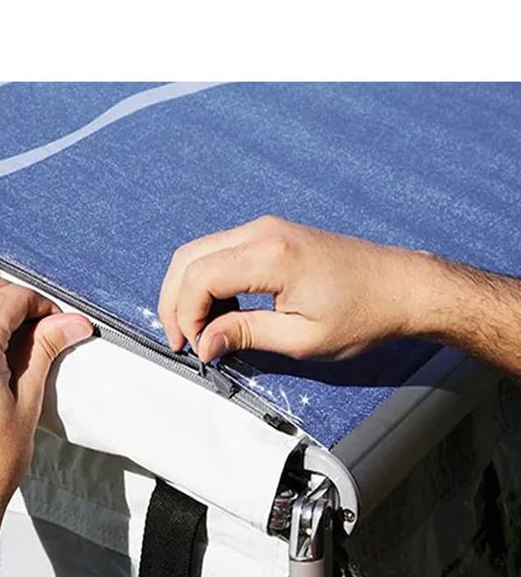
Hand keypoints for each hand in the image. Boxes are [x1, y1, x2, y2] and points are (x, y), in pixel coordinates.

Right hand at [158, 215, 429, 362]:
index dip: (185, 316)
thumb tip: (203, 344)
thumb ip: (246, 335)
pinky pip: (221, 251)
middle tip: (183, 340)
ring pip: (201, 252)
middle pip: (188, 258)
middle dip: (175, 301)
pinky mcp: (270, 234)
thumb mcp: (302, 338)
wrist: (402, 286)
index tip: (195, 349)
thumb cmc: (362, 316)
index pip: (198, 278)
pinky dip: (209, 280)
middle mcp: (260, 231)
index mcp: (269, 255)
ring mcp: (265, 228)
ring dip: (190, 291)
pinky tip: (224, 310)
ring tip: (205, 329)